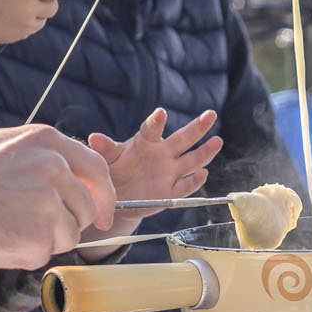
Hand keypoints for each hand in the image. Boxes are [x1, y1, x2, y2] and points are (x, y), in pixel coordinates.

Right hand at [0, 125, 116, 268]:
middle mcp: (54, 166)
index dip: (101, 194)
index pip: (95, 167)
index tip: (103, 213)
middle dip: (70, 223)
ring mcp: (51, 200)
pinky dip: (24, 256)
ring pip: (69, 233)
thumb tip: (51, 172)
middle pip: (87, 206)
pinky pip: (45, 254)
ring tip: (1, 230)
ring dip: (43, 240)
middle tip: (40, 234)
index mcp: (43, 140)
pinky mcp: (41, 235)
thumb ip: (28, 156)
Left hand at [83, 109, 222, 244]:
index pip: (153, 129)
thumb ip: (105, 149)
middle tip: (210, 114)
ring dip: (205, 152)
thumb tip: (94, 138)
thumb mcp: (108, 160)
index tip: (161, 113)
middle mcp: (162, 154)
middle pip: (183, 139)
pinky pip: (185, 186)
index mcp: (146, 142)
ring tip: (217, 141)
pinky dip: (194, 181)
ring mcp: (170, 172)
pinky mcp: (171, 191)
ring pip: (192, 161)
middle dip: (197, 127)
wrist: (119, 197)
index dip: (157, 122)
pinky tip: (203, 174)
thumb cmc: (115, 171)